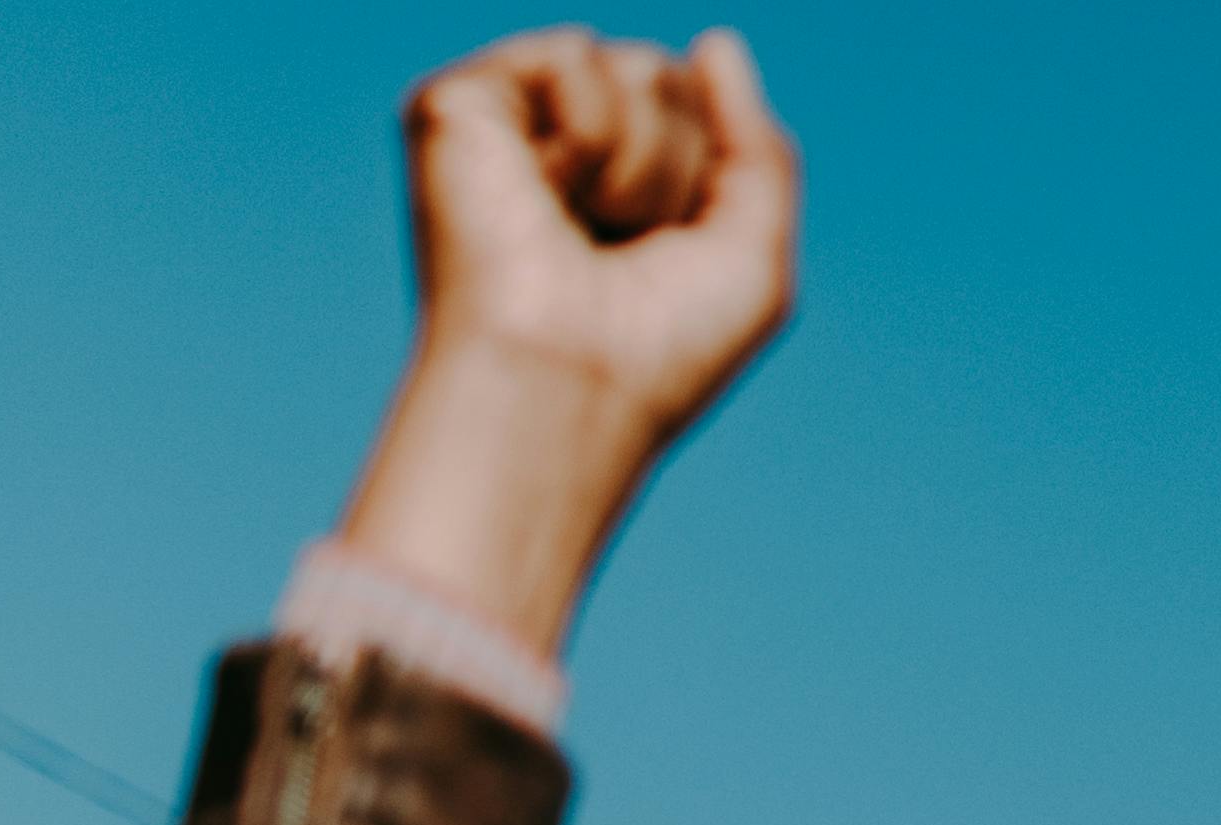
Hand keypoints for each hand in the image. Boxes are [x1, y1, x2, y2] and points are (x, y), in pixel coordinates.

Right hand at [334, 30, 802, 655]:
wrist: (572, 387)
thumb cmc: (660, 351)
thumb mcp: (754, 254)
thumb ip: (757, 145)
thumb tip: (717, 41)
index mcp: (620, 179)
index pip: (702, 106)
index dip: (711, 180)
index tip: (668, 257)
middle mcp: (560, 144)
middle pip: (673, 78)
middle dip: (679, 167)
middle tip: (626, 246)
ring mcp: (510, 121)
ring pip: (636, 64)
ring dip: (642, 165)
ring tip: (587, 229)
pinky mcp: (462, 103)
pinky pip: (576, 56)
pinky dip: (589, 136)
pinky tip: (545, 196)